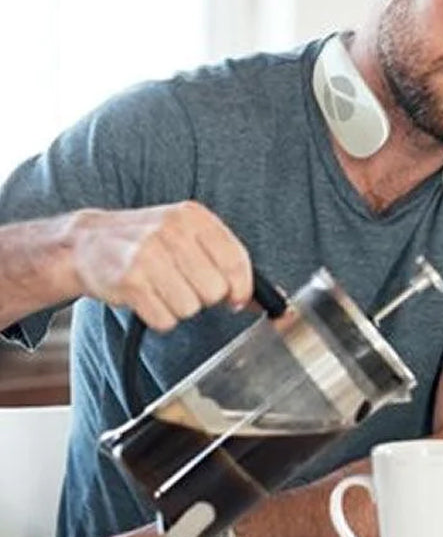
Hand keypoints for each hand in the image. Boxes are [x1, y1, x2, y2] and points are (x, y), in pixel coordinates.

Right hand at [70, 201, 252, 330]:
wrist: (87, 241)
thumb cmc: (147, 241)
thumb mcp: (187, 234)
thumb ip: (224, 260)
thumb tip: (260, 299)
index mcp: (193, 216)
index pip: (235, 259)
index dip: (242, 288)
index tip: (237, 300)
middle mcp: (172, 231)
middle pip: (215, 290)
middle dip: (205, 297)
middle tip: (185, 286)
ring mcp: (148, 255)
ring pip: (190, 308)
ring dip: (179, 308)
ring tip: (162, 289)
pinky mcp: (129, 281)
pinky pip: (165, 320)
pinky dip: (160, 318)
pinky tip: (148, 299)